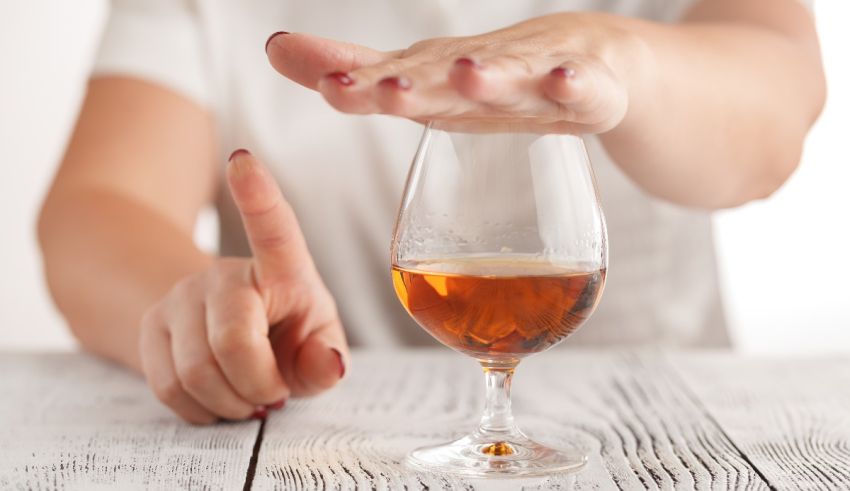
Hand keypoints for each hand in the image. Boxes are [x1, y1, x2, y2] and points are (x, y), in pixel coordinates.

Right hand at [138, 150, 346, 423]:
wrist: (228, 340)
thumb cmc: (286, 335)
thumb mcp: (317, 345)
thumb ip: (326, 360)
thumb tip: (329, 366)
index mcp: (282, 266)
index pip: (273, 228)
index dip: (257, 195)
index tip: (242, 162)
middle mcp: (225, 274)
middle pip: (232, 341)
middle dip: (258, 385)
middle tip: (272, 392)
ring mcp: (181, 297)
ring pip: (195, 372)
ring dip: (229, 403)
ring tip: (246, 395)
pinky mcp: (151, 326)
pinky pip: (168, 387)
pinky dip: (200, 410)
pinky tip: (218, 397)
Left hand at [265, 12, 645, 133]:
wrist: (586, 62)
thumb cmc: (490, 76)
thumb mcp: (419, 80)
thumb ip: (352, 72)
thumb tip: (273, 47)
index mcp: (438, 78)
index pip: (392, 81)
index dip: (362, 87)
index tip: (328, 89)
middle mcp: (481, 73)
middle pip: (447, 80)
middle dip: (417, 86)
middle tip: (385, 88)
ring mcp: (533, 80)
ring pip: (512, 80)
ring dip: (491, 78)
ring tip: (469, 72)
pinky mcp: (583, 93)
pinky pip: (581, 93)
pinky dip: (574, 87)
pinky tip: (565, 82)